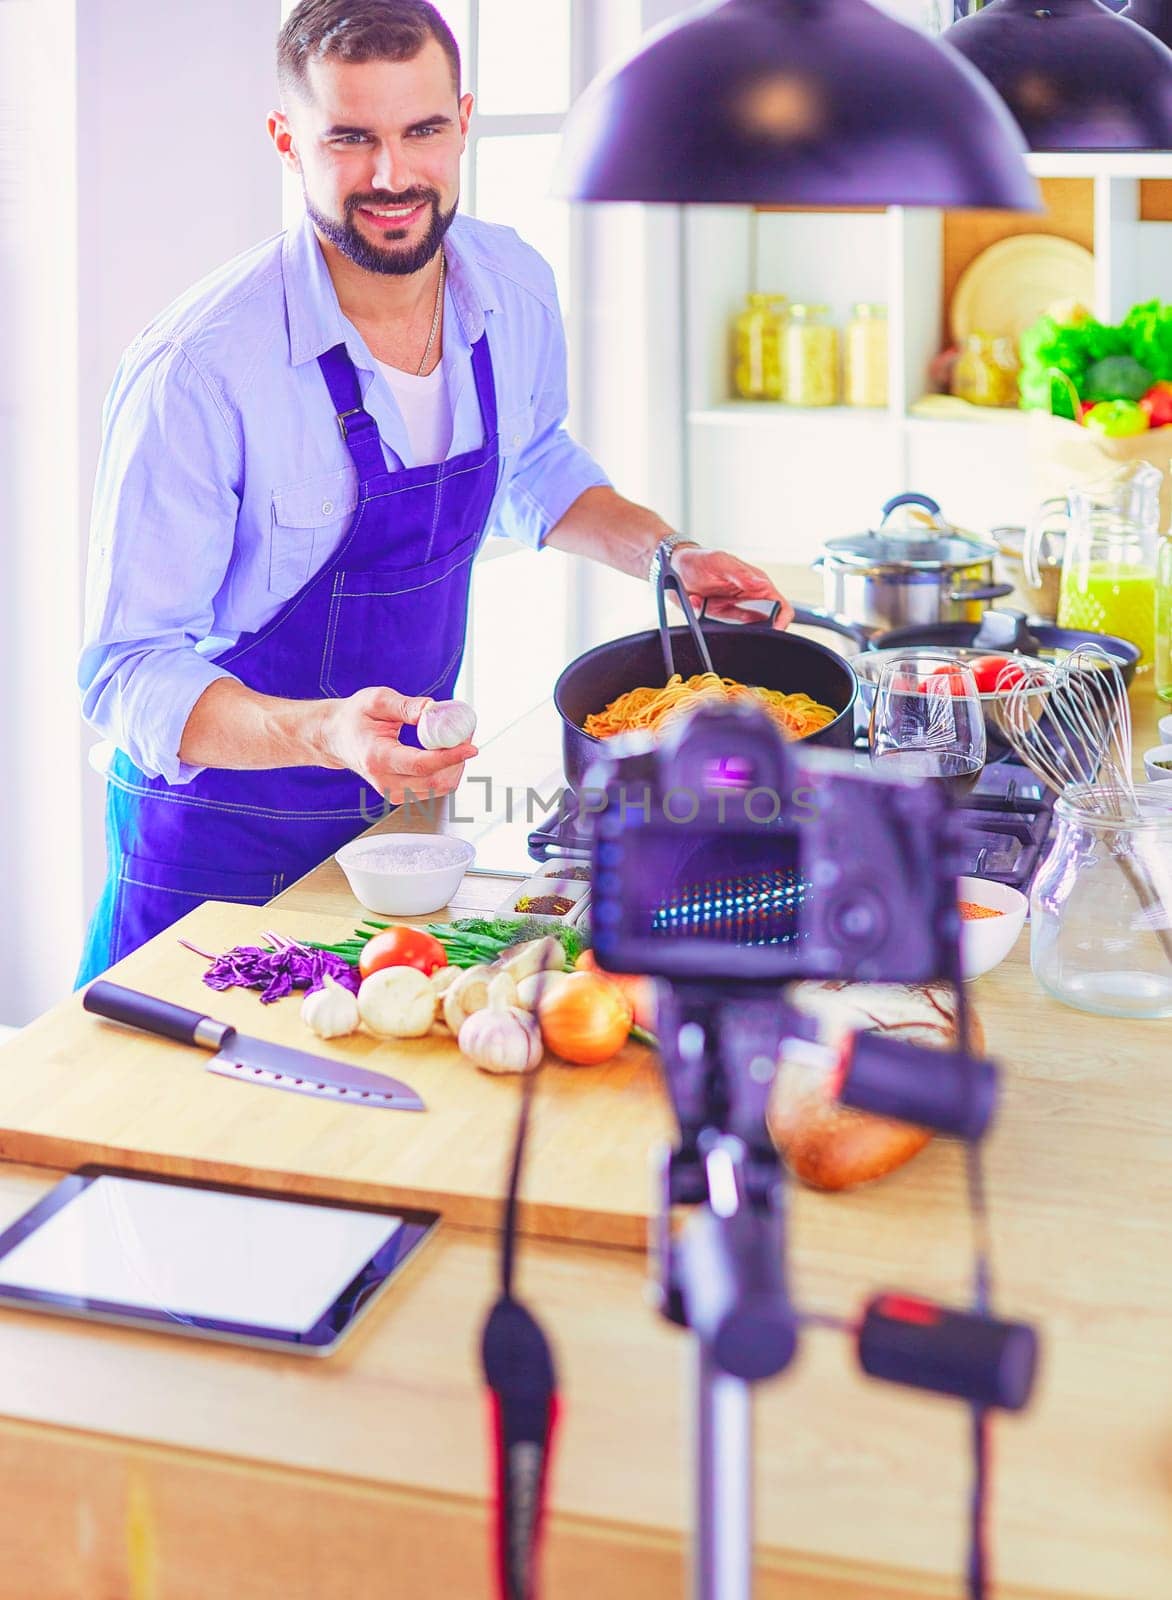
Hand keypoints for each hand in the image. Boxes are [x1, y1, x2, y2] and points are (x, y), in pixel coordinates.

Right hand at [319, 686, 476, 804]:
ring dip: (455, 765)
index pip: (422, 765)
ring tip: (455, 739)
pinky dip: (447, 770)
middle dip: (458, 759)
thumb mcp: (377, 701)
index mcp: (378, 758)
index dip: (450, 757)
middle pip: (436, 782)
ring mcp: (394, 792)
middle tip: (465, 733)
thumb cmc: (355, 718)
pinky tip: (445, 750)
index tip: (470, 746)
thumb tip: (434, 710)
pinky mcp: (402, 795)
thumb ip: (407, 706)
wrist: (337, 738)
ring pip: (439, 788)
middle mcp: (386, 782)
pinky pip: (434, 788)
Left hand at [672, 547, 794, 628]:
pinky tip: (699, 603)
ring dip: (727, 623)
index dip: (782, 620)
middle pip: (767, 622)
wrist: (672, 566)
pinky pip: (723, 628)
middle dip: (755, 628)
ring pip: (745, 628)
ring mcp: (735, 608)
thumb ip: (740, 574)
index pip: (781, 605)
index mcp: (756, 582)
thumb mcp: (719, 561)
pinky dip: (710, 622)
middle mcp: (749, 597)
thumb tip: (761, 583)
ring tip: (709, 605)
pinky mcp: (720, 616)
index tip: (774, 629)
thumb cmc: (698, 558)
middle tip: (737, 624)